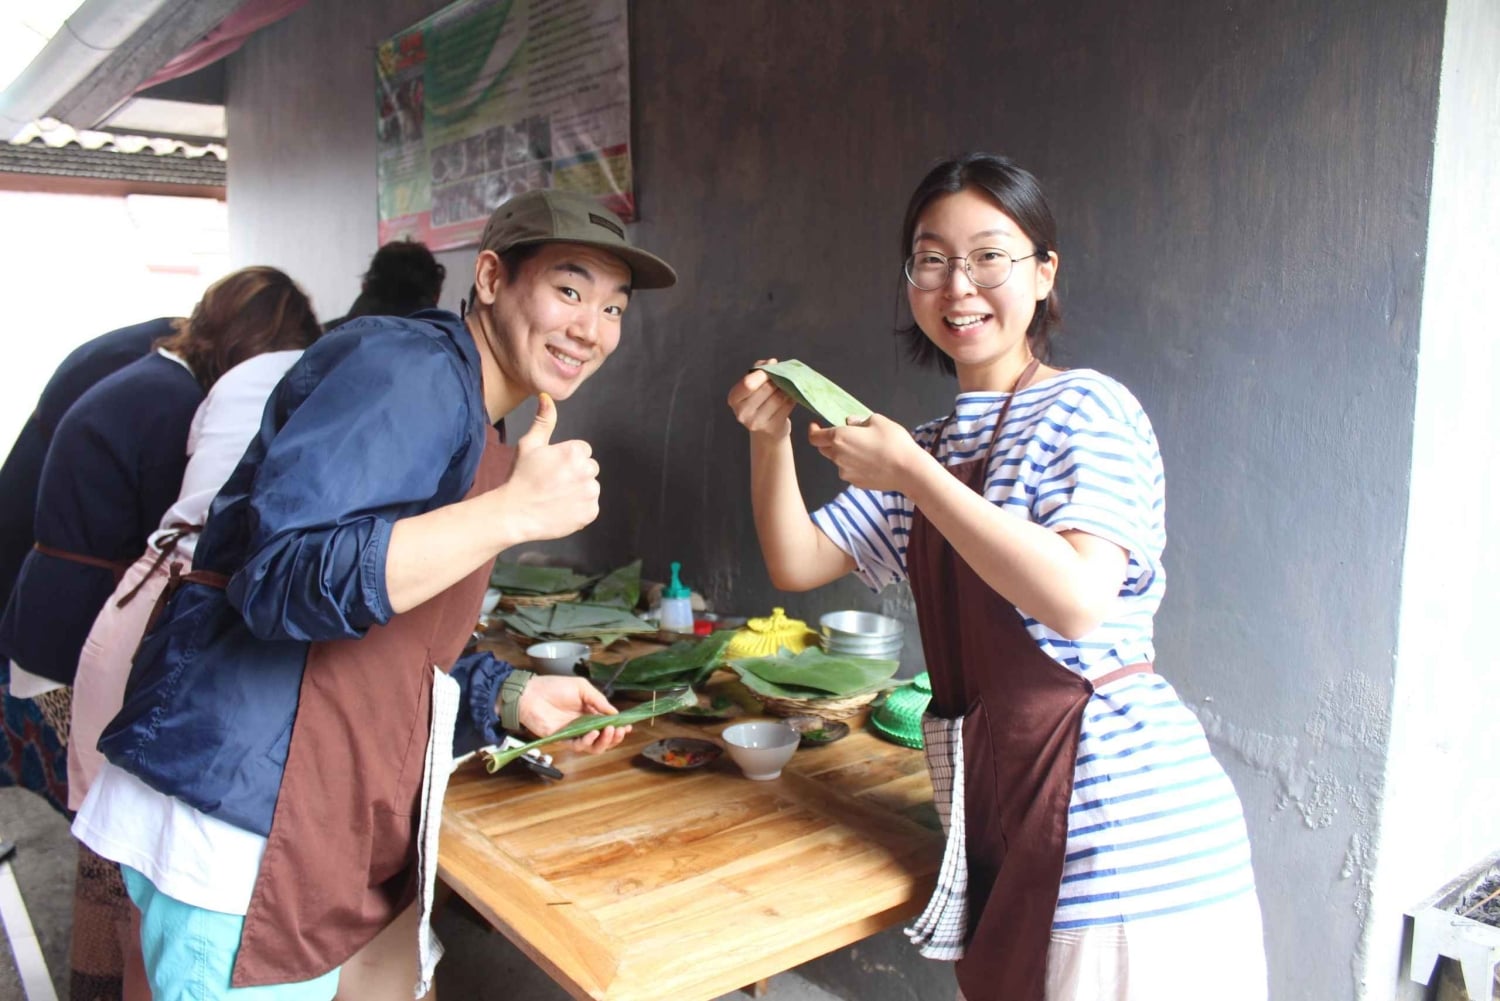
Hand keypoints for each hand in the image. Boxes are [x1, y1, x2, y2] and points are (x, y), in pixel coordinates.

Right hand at [496, 393, 600, 541]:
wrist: (515, 514)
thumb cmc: (520, 477)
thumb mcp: (529, 445)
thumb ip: (544, 420)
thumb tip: (547, 396)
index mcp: (575, 452)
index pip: (583, 451)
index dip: (566, 459)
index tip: (551, 468)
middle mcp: (587, 471)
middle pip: (589, 468)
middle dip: (575, 473)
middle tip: (552, 482)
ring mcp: (590, 494)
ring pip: (591, 487)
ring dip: (578, 491)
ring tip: (555, 496)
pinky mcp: (590, 513)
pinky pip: (590, 506)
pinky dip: (579, 509)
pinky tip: (560, 509)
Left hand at [516, 675, 630, 753]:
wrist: (530, 694)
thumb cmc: (553, 687)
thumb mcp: (582, 687)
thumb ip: (599, 700)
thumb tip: (615, 713)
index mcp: (589, 711)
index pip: (608, 723)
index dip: (618, 726)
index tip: (627, 726)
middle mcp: (583, 724)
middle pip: (604, 737)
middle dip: (614, 736)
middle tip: (619, 730)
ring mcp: (574, 733)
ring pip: (594, 745)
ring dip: (604, 741)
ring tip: (609, 731)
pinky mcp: (563, 740)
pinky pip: (579, 746)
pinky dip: (588, 741)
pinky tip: (593, 733)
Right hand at [727, 359, 795, 440]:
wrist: (766, 430)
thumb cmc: (759, 401)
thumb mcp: (754, 383)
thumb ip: (760, 369)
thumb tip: (772, 362)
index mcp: (734, 398)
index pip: (748, 383)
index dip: (763, 373)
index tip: (772, 366)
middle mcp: (742, 413)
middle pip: (766, 388)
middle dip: (778, 379)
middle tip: (784, 375)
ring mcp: (757, 423)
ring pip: (779, 397)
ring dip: (787, 388)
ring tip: (789, 385)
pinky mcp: (773, 428)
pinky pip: (787, 407)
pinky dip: (792, 398)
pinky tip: (791, 396)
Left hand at [807, 413, 928, 491]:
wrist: (908, 471)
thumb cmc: (893, 442)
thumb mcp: (878, 420)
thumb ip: (859, 420)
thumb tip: (851, 422)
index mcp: (840, 438)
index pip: (815, 437)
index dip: (813, 431)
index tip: (816, 426)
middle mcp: (838, 457)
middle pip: (824, 449)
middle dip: (830, 442)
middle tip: (847, 435)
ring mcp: (846, 472)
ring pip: (838, 461)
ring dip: (845, 454)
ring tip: (866, 449)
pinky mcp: (856, 483)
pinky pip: (850, 471)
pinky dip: (855, 465)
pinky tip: (872, 462)